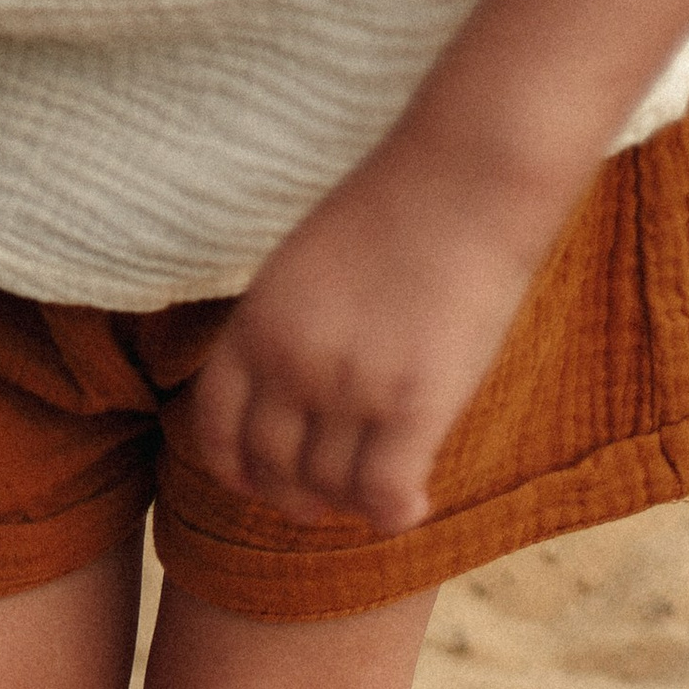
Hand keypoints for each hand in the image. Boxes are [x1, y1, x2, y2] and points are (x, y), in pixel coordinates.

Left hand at [187, 143, 548, 535]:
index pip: (216, 429)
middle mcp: (291, 363)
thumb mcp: (306, 262)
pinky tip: (413, 507)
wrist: (472, 173)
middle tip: (326, 499)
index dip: (235, 470)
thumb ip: (287, 326)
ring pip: (330, 488)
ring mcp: (350, 388)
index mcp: (256, 323)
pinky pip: (384, 494)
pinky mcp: (413, 405)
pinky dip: (394, 514)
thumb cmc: (401, 204)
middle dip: (295, 496)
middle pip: (272, 470)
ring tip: (378, 488)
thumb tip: (289, 395)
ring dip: (351, 502)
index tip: (256, 483)